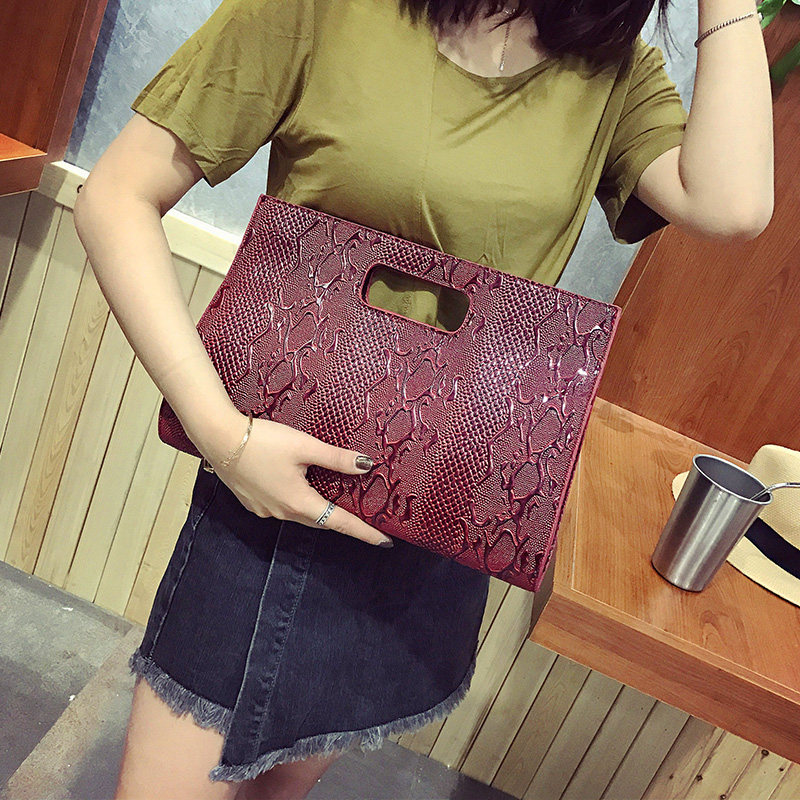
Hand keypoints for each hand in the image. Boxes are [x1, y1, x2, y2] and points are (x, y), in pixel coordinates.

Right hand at [205, 413, 392, 546]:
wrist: (218, 438)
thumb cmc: (262, 441)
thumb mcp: (305, 446)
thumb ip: (337, 459)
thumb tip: (367, 466)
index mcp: (299, 502)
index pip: (340, 523)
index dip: (364, 532)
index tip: (385, 541)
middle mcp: (282, 512)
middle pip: (321, 521)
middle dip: (342, 521)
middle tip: (364, 518)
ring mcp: (265, 509)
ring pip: (301, 515)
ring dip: (320, 511)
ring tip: (336, 501)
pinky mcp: (253, 502)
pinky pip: (283, 508)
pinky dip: (298, 503)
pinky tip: (300, 489)